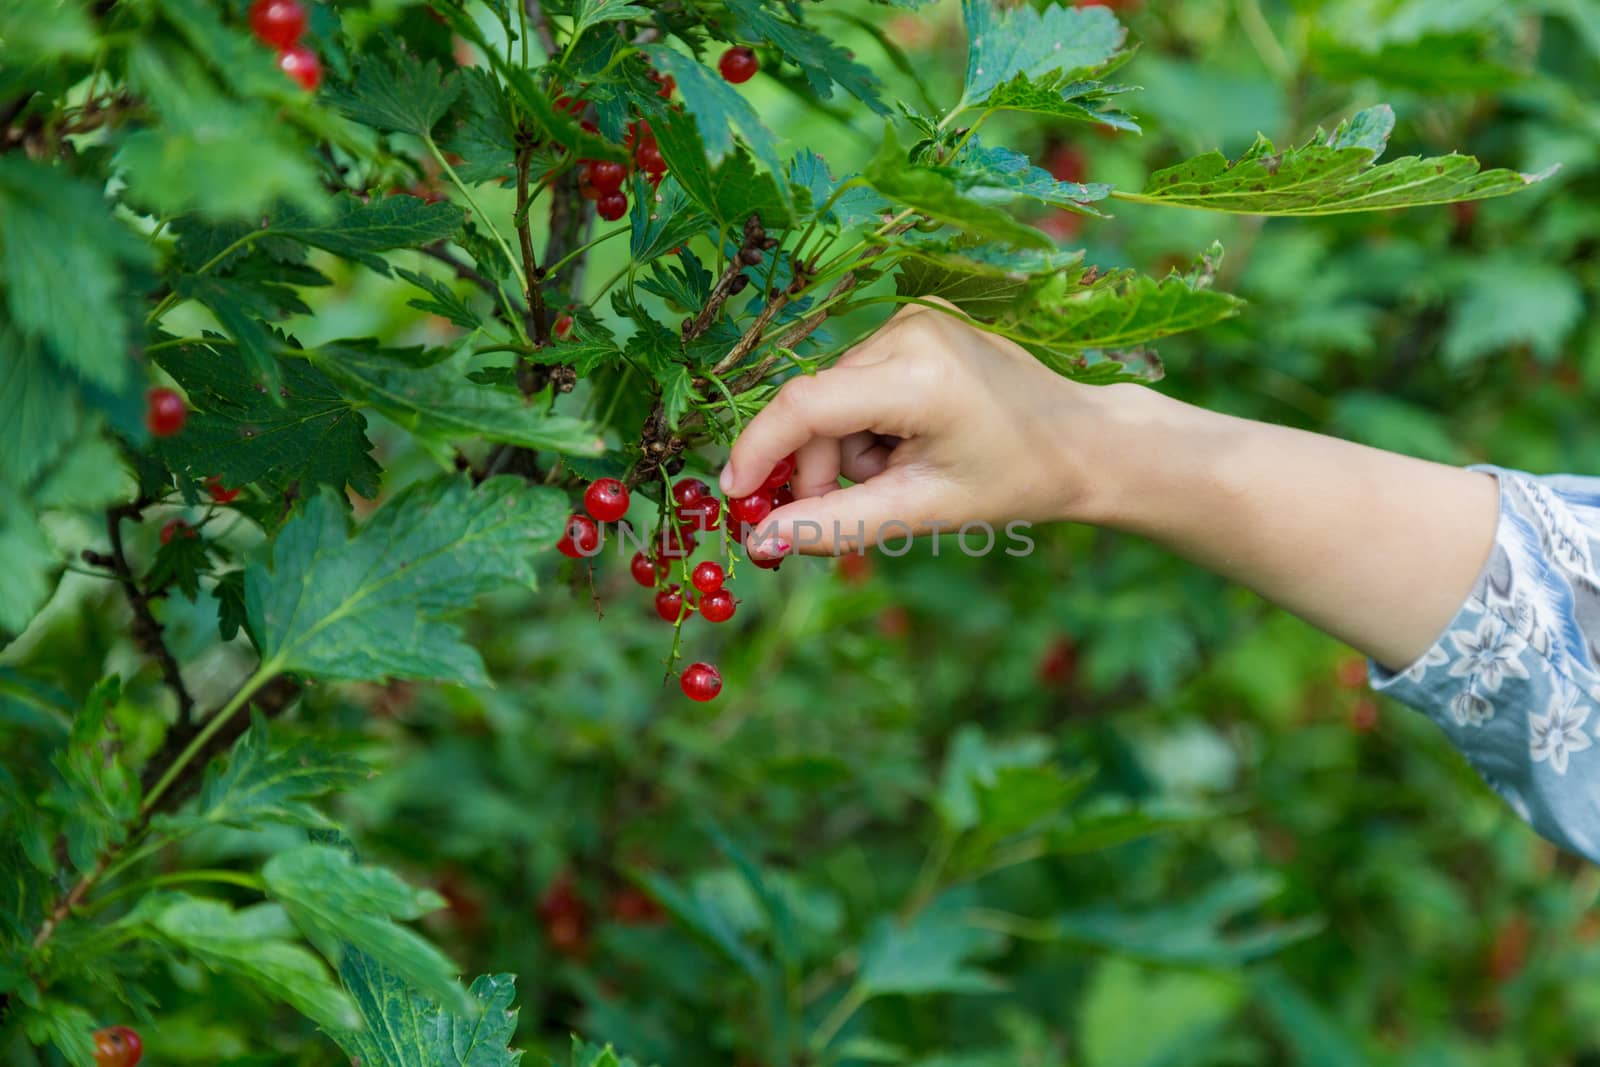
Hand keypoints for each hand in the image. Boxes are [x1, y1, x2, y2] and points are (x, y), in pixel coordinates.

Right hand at [720, 300, 1119, 556]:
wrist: (1083, 440)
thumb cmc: (1015, 480)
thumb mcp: (923, 511)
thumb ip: (836, 525)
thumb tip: (762, 541)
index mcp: (918, 375)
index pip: (806, 405)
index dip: (760, 451)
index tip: (735, 497)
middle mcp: (908, 329)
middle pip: (816, 407)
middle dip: (822, 467)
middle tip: (858, 507)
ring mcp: (912, 318)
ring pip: (833, 397)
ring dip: (848, 448)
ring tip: (904, 471)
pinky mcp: (913, 322)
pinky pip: (857, 381)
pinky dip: (866, 424)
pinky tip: (909, 441)